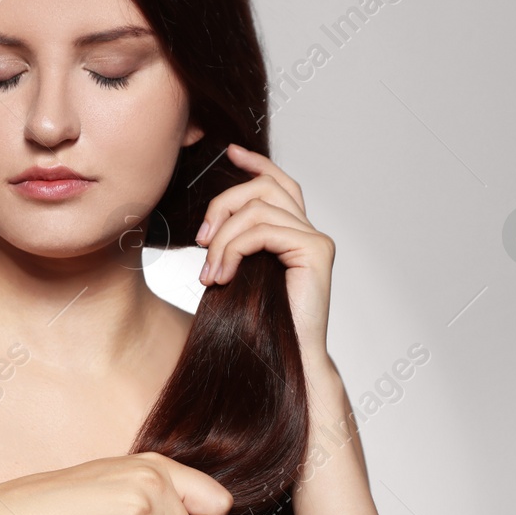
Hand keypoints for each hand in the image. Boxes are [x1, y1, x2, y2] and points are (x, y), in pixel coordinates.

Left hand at [197, 143, 333, 366]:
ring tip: (210, 275)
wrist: (284, 363)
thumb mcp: (236, 276)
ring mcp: (316, 239)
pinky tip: (222, 277)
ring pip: (258, 208)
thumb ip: (233, 245)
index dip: (256, 163)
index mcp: (294, 235)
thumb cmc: (257, 327)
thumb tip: (208, 225)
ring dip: (222, 239)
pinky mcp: (315, 250)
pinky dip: (234, 249)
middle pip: (264, 187)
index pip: (279, 183)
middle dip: (222, 206)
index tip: (229, 151)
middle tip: (200, 242)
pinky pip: (262, 229)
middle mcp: (309, 232)